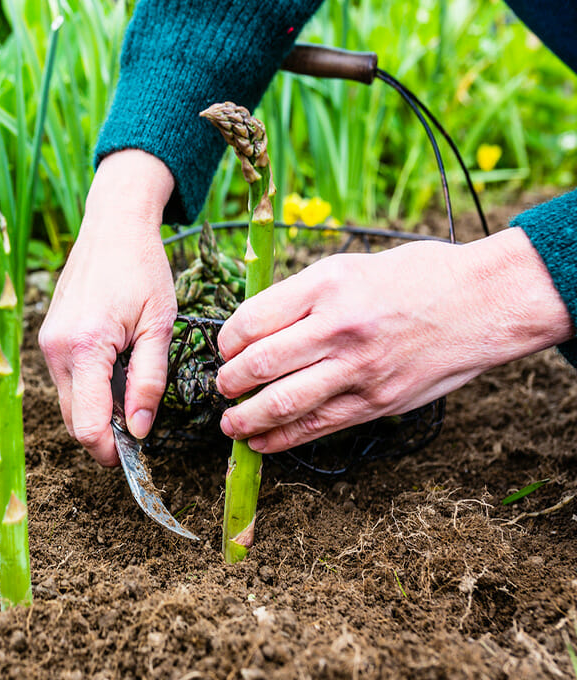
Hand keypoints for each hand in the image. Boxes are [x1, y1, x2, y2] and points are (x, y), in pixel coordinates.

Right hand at [38, 150, 177, 465]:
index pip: (88, 424)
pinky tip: (117, 368)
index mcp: (85, 347)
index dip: (112, 449)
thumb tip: (140, 431)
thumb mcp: (159, 323)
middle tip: (141, 426)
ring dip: (98, 410)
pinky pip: (67, 380)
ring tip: (133, 387)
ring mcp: (47, 343)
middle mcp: (56, 349)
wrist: (113, 224)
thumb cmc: (142, 267)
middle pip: (74, 421)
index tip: (137, 454)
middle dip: (105, 434)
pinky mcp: (49, 337)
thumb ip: (149, 380)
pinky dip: (90, 388)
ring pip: (69, 403)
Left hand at [215, 228, 573, 452]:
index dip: (226, 340)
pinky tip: (262, 442)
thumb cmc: (418, 276)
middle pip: (259, 364)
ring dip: (246, 418)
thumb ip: (304, 296)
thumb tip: (256, 326)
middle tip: (222, 386)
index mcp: (326, 284)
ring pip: (282, 402)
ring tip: (230, 423)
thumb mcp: (352, 265)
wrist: (485, 302)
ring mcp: (358, 368)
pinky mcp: (376, 401)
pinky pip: (317, 426)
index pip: (252, 319)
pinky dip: (282, 438)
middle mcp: (338, 326)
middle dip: (229, 381)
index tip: (224, 348)